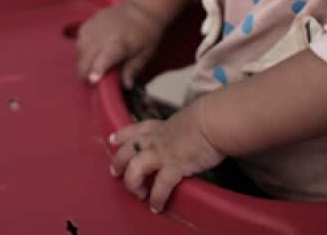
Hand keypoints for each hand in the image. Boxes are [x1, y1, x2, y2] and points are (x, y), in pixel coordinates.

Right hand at [75, 0, 166, 87]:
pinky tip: (87, 56)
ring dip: (81, 62)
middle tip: (90, 82)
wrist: (141, 10)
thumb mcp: (145, 54)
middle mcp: (103, 34)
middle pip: (87, 56)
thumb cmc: (145, 34)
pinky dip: (80, 51)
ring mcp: (94, 27)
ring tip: (88, 70)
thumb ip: (133, 70)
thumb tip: (126, 86)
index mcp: (120, 43)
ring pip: (79, 49)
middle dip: (84, 72)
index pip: (104, 57)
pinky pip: (79, 40)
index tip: (93, 81)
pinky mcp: (88, 23)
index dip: (97, 69)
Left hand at [109, 106, 225, 212]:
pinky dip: (156, 198)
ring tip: (138, 194)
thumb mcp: (183, 121)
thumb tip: (183, 138)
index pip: (132, 130)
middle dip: (118, 163)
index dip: (121, 136)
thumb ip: (177, 130)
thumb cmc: (205, 120)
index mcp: (156, 127)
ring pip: (134, 168)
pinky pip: (160, 186)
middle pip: (125, 151)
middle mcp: (154, 140)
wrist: (213, 122)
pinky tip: (156, 207)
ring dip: (132, 183)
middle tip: (116, 174)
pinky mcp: (174, 166)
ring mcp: (161, 153)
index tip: (113, 141)